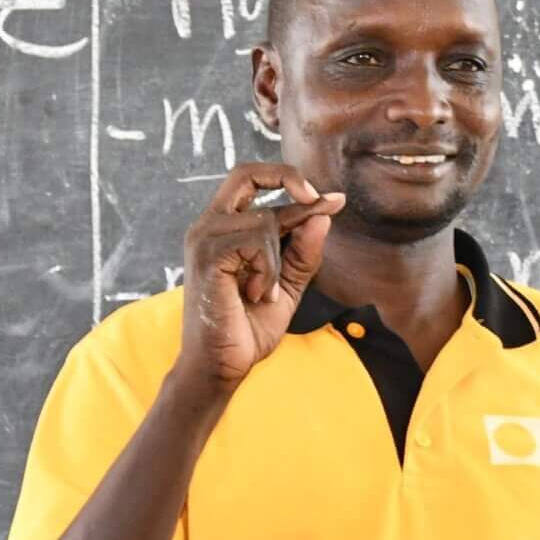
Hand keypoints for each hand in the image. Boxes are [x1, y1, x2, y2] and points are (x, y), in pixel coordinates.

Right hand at [176, 163, 344, 393]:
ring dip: (276, 260)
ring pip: (264, 220)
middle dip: (287, 177)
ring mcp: (204, 238)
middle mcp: (208, 226)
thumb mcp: (286, 286)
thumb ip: (302, 253)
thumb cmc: (245, 329)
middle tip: (317, 199)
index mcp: (222, 229)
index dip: (297, 188)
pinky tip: (256, 294)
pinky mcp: (207, 255)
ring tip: (263, 292)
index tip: (335, 201)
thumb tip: (323, 215)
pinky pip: (257, 241)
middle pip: (245, 173)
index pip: (258, 189)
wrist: (220, 366)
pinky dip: (267, 270)